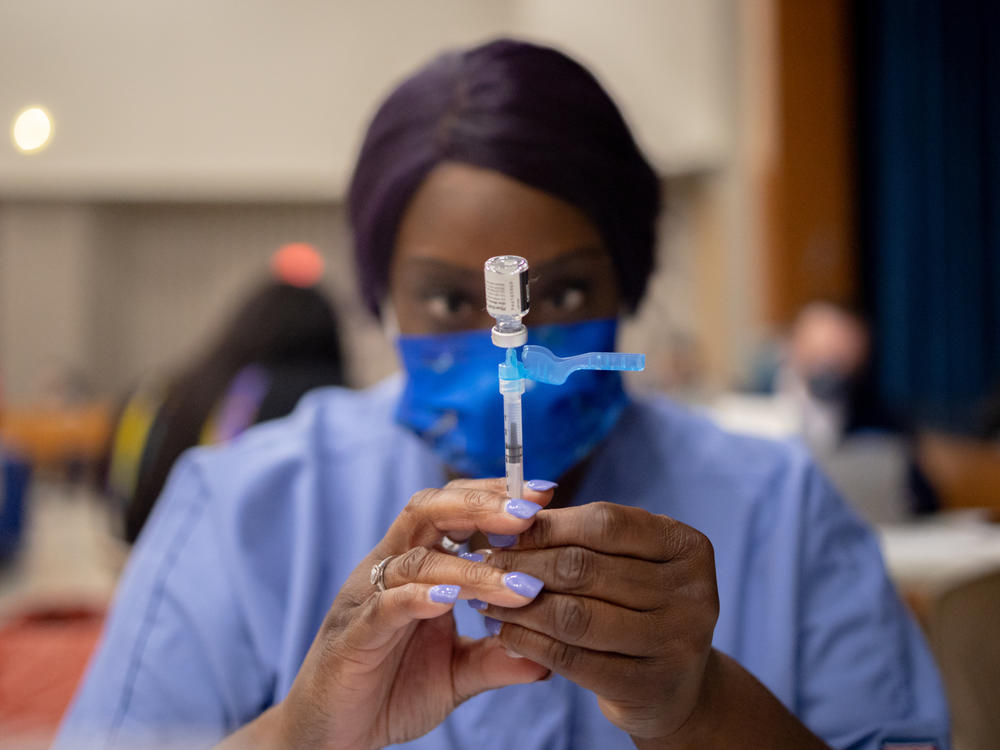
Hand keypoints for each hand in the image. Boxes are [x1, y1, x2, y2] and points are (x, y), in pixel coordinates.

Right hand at [244, 478, 553, 749]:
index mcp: (415, 567)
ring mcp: (368, 598)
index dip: (493, 496)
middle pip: (429, 511)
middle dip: (481, 507)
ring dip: (471, 569)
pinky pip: (386, 606)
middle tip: (529, 512)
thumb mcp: (457, 672)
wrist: (333, 734)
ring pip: (416, 560)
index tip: (542, 494)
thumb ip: (498, 658)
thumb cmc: (391, 690)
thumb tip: (550, 658)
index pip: (452, 509)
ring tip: (517, 584)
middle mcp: (390, 570)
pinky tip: (451, 602)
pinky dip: (419, 598)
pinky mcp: (354, 636)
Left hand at [476, 501, 719, 742]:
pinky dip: (528, 642)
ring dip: (518, 605)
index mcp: (686, 546)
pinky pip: (571, 659)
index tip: (503, 528)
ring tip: (486, 598)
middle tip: (485, 563)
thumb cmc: (637, 608)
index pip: (605, 524)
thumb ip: (583, 537)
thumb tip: (511, 514)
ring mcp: (676, 642)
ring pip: (574, 615)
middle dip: (524, 564)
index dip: (547, 525)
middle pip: (585, 568)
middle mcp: (692, 592)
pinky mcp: (649, 686)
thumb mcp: (629, 563)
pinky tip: (503, 633)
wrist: (674, 687)